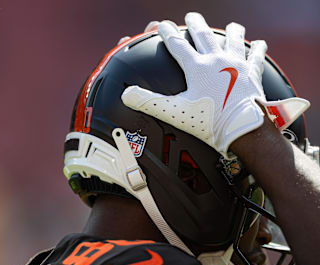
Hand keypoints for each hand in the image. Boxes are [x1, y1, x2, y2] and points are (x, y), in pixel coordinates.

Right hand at [121, 13, 309, 158]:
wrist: (241, 128)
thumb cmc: (209, 121)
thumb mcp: (174, 112)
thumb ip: (149, 102)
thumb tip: (126, 94)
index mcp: (197, 68)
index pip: (178, 45)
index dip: (168, 34)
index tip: (163, 25)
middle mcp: (217, 60)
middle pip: (204, 35)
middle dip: (195, 24)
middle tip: (191, 17)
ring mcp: (237, 64)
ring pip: (233, 39)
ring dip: (229, 30)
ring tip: (229, 25)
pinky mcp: (253, 73)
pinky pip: (256, 55)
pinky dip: (256, 48)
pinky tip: (257, 42)